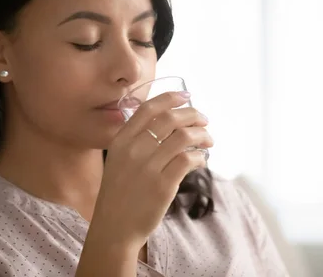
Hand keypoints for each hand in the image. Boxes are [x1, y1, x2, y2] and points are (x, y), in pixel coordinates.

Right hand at [89, 91, 212, 251]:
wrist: (114, 227)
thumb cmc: (119, 193)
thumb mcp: (118, 160)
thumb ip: (136, 141)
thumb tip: (169, 124)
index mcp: (121, 140)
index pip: (148, 108)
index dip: (170, 98)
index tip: (186, 96)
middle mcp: (134, 150)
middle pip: (170, 119)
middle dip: (193, 115)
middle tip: (204, 120)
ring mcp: (148, 167)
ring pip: (183, 137)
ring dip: (201, 136)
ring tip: (208, 141)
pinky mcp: (163, 185)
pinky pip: (188, 160)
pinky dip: (200, 157)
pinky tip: (201, 161)